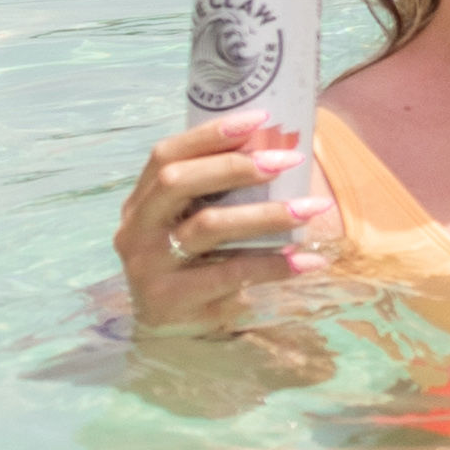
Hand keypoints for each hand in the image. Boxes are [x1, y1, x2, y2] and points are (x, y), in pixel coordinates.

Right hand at [112, 115, 316, 329]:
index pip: (165, 155)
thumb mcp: (196, 222)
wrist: (175, 332)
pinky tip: (308, 260)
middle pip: (177, 182)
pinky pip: (230, 273)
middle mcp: (136, 230)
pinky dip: (274, 264)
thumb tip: (282, 146)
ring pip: (208, 226)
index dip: (210, 134)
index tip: (261, 118)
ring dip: (267, 213)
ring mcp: (148, 266)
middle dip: (236, 167)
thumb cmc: (197, 263)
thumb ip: (219, 191)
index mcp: (140, 202)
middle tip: (289, 161)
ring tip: (313, 208)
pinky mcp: (170, 300)